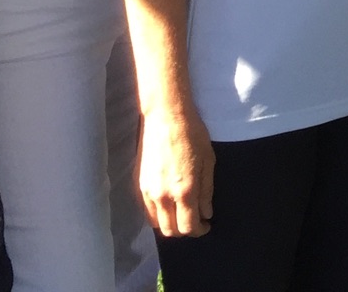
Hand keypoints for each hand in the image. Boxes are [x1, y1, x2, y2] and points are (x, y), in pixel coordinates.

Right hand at [138, 104, 213, 237]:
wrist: (166, 117)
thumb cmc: (193, 135)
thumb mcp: (208, 161)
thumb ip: (206, 191)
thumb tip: (206, 213)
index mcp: (184, 190)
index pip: (188, 226)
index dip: (199, 230)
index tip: (206, 225)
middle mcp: (163, 195)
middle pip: (171, 231)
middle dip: (185, 231)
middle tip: (195, 221)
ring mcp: (149, 191)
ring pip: (157, 224)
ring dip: (170, 224)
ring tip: (182, 213)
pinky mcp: (139, 185)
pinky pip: (147, 211)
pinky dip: (158, 214)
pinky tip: (169, 204)